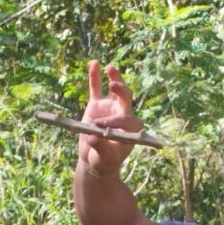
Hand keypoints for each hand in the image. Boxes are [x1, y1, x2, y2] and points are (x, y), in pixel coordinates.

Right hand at [79, 60, 143, 176]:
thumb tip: (93, 137)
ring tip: (111, 68)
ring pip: (114, 90)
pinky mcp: (96, 106)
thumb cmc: (105, 161)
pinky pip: (96, 89)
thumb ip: (101, 146)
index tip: (99, 127)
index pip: (126, 119)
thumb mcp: (104, 157)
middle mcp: (122, 114)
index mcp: (130, 128)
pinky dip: (95, 77)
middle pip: (126, 99)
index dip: (114, 120)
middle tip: (115, 86)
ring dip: (115, 78)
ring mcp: (110, 108)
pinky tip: (94, 63)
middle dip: (122, 91)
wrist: (95, 159)